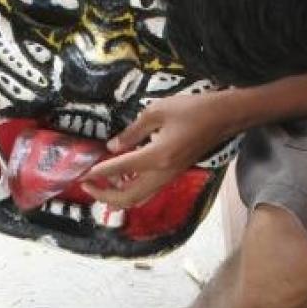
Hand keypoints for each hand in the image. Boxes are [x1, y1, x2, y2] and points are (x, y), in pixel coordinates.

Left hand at [82, 93, 231, 207]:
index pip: (120, 169)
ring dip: (117, 197)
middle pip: (128, 198)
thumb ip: (132, 131)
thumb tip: (113, 146)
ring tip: (100, 188)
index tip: (83, 173)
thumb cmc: (191, 109)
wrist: (223, 118)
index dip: (99, 172)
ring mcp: (169, 177)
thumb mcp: (156, 111)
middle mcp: (162, 173)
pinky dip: (131, 190)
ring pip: (139, 198)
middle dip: (105, 195)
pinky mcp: (173, 175)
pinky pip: (148, 190)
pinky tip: (122, 180)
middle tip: (87, 185)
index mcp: (157, 156)